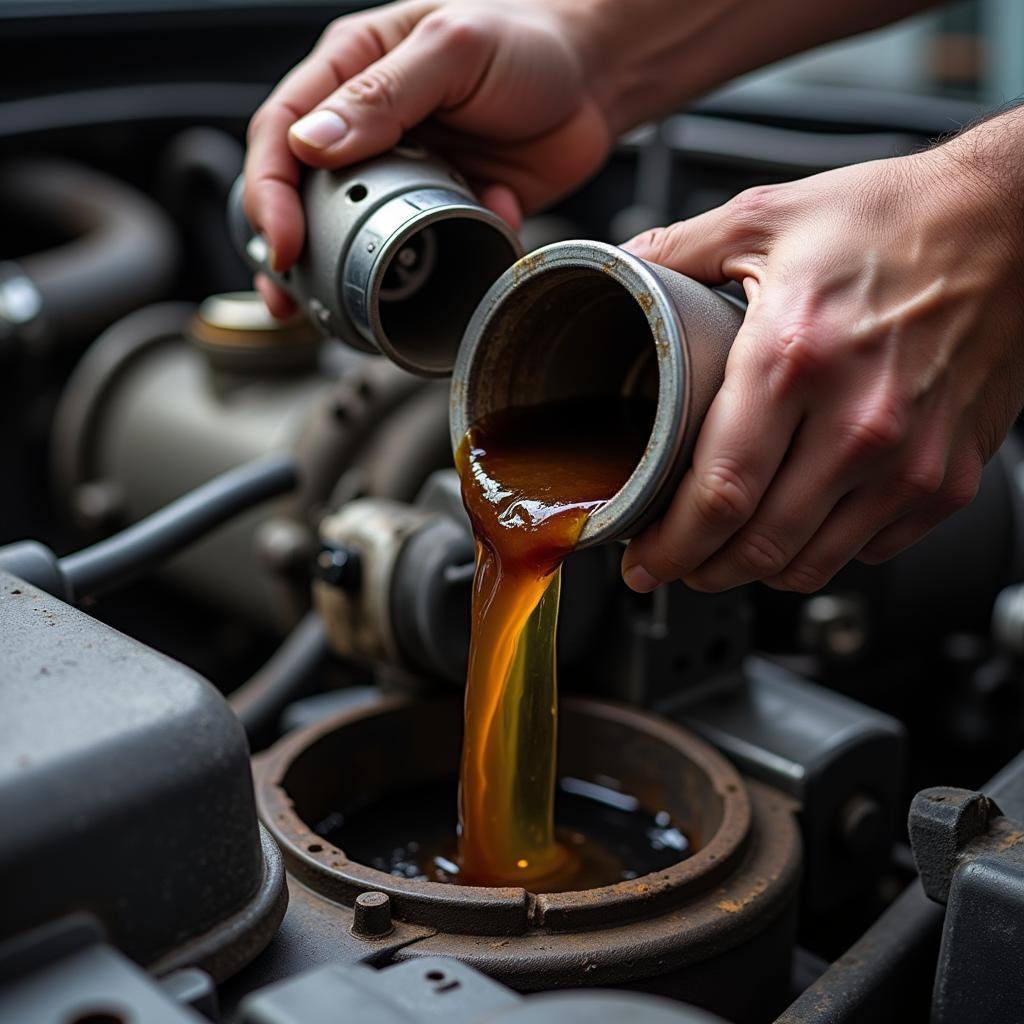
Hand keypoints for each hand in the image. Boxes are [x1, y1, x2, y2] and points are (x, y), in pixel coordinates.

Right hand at [243, 0, 612, 315]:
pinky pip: (432, 250)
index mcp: (351, 74)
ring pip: (358, 236)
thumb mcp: (452, 49)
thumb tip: (311, 144)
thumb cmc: (525, 38)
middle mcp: (369, 128)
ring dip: (355, 277)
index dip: (269, 193)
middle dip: (290, 255)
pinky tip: (489, 223)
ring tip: (351, 311)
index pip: (281, 134)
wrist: (596, 77)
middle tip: (288, 301)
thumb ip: (383, 94)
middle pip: (304, 197)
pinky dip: (454, 255)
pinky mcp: (447, 210)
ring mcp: (407, 175)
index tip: (281, 243)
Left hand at [621, 136, 1023, 594]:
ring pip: (811, 564)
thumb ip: (678, 250)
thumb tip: (621, 270)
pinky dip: (822, 550)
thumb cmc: (895, 219)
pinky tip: (798, 522)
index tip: (641, 558)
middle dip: (700, 569)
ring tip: (726, 550)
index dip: (667, 545)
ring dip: (755, 571)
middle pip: (759, 547)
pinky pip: (869, 550)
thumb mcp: (766, 217)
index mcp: (793, 360)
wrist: (1009, 224)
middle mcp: (858, 423)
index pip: (717, 495)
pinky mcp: (948, 478)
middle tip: (672, 560)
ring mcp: (910, 461)